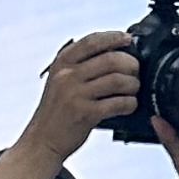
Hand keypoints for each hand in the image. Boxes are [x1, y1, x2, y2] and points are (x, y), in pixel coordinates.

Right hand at [33, 29, 139, 165]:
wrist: (41, 141)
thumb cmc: (56, 112)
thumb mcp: (60, 80)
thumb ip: (81, 65)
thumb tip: (115, 52)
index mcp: (62, 63)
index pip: (93, 41)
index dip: (114, 37)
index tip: (128, 39)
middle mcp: (67, 76)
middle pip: (110, 59)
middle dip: (130, 64)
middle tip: (136, 71)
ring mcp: (75, 95)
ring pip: (117, 80)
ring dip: (132, 84)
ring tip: (134, 89)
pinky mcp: (85, 114)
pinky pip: (116, 103)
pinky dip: (129, 103)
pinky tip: (130, 105)